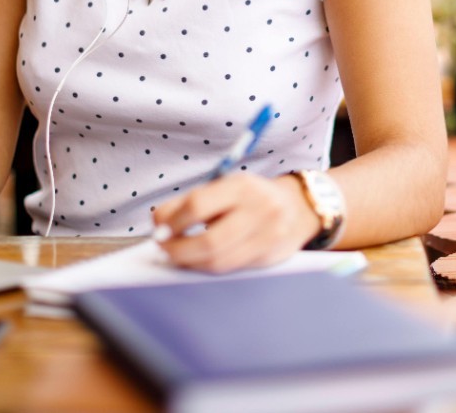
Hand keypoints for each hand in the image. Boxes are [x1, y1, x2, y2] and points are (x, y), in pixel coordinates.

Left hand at [151, 173, 320, 272]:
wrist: (298, 207)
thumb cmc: (250, 198)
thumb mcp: (225, 188)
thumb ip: (190, 202)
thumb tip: (158, 224)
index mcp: (241, 186)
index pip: (198, 205)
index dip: (172, 222)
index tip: (158, 230)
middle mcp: (259, 209)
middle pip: (209, 240)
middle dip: (178, 249)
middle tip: (163, 249)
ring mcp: (268, 235)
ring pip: (220, 260)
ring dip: (191, 262)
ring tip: (177, 257)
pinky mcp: (270, 256)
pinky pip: (232, 268)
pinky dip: (209, 267)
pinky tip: (198, 261)